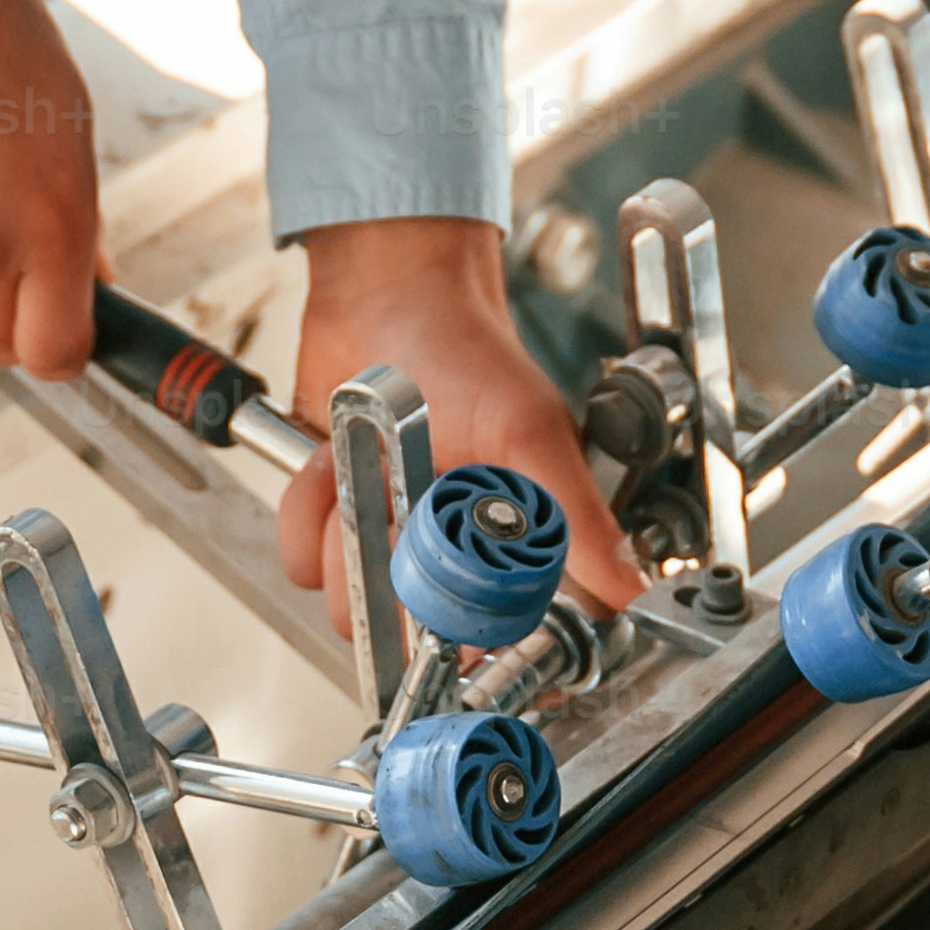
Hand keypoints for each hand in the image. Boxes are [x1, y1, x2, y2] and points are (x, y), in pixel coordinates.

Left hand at [279, 217, 642, 620]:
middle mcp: (447, 548)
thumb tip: (628, 585)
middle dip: (390, 575)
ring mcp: (387, 536)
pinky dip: (307, 509)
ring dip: (342, 530)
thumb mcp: (529, 431)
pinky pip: (302, 558)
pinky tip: (329, 459)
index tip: (448, 616)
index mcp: (504, 538)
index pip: (495, 631)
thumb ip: (573, 514)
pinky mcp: (334, 518)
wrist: (380, 292)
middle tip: (399, 512)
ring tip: (363, 466)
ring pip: (347, 600)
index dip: (468, 638)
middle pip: (408, 634)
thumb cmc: (462, 346)